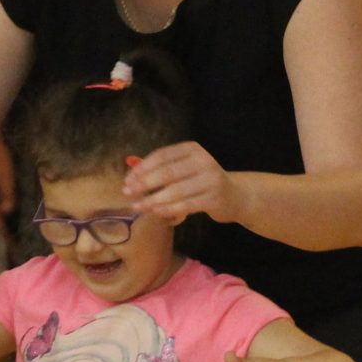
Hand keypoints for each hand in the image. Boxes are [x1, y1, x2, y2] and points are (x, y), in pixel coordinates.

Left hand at [125, 142, 241, 224]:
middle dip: (144, 183)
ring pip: (175, 191)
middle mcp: (202, 161)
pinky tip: (155, 213)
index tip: (127, 180)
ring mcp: (210, 179)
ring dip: (153, 200)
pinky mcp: (213, 198)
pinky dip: (168, 209)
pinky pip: (185, 205)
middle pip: (167, 172)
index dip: (142, 168)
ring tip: (137, 206)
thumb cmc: (201, 182)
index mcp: (192, 149)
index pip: (162, 156)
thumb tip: (132, 168)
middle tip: (128, 193)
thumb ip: (160, 168)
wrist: (234, 195)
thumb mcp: (184, 169)